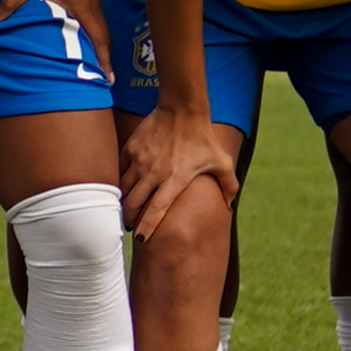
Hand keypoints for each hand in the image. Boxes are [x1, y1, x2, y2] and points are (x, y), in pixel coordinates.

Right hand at [119, 106, 241, 238]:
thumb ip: (229, 185)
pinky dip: (120, 182)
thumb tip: (230, 206)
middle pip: (134, 204)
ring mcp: (140, 160)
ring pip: (124, 189)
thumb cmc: (203, 138)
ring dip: (123, 202)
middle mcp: (154, 172)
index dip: (147, 227)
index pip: (156, 210)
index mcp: (175, 179)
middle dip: (130, 219)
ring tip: (125, 210)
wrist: (182, 109)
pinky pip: (120, 171)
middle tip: (130, 227)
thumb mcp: (221, 162)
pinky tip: (123, 188)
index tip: (141, 241)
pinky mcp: (131, 149)